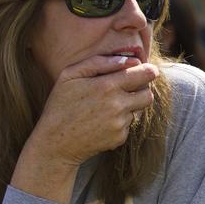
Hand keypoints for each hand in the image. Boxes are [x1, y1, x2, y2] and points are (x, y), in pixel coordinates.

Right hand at [30, 54, 158, 165]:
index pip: (145, 75)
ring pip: (139, 110)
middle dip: (142, 89)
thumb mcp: (70, 75)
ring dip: (130, 106)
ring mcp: (120, 123)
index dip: (148, 71)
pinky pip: (129, 124)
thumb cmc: (61, 104)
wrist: (55, 143)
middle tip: (128, 88)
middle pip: (148, 94)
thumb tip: (131, 60)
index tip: (147, 70)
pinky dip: (120, 121)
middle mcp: (117, 105)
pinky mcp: (120, 137)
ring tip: (108, 106)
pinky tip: (102, 121)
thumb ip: (100, 62)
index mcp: (107, 86)